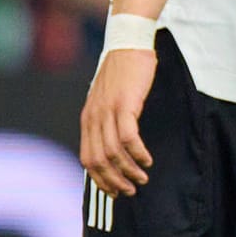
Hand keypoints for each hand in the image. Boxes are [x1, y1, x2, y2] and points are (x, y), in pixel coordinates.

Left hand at [80, 47, 155, 197]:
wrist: (127, 44)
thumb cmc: (121, 74)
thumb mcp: (106, 100)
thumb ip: (105, 122)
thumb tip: (112, 149)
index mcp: (87, 118)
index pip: (87, 158)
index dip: (100, 180)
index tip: (115, 192)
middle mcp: (93, 117)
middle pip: (98, 160)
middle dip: (114, 181)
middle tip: (131, 191)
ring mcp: (107, 110)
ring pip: (113, 153)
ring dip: (129, 170)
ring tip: (142, 178)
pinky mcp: (125, 104)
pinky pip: (129, 137)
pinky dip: (138, 153)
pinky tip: (147, 159)